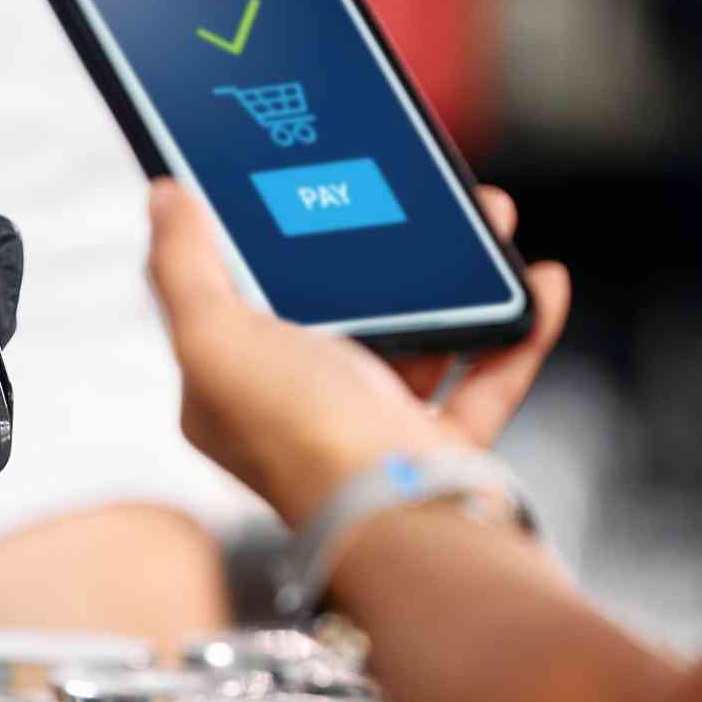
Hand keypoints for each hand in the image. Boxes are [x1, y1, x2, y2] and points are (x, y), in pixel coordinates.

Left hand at [146, 179, 569, 526]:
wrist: (402, 518)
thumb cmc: (302, 438)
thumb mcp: (213, 338)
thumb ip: (183, 264)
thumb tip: (164, 196)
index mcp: (230, 390)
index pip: (239, 300)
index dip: (271, 240)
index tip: (309, 182)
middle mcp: (297, 410)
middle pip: (342, 307)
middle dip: (388, 246)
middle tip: (424, 194)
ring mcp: (370, 428)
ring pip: (420, 335)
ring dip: (462, 276)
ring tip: (494, 221)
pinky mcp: (436, 447)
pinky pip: (485, 378)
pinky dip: (515, 332)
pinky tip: (537, 286)